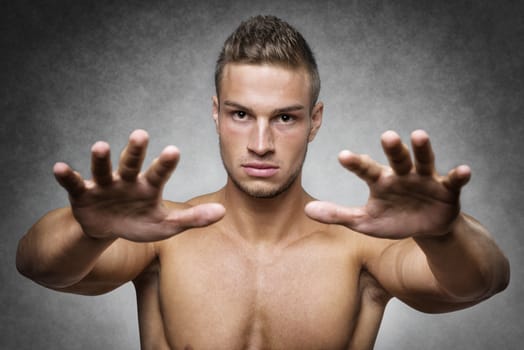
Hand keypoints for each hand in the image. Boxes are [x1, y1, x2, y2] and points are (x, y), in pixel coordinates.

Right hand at [53, 130, 224, 241]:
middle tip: (141, 134)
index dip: (165, 163)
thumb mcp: (166, 225)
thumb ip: (193, 218)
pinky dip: (66, 176)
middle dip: (135, 150)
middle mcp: (127, 180)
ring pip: (103, 169)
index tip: (173, 150)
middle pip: (132, 163)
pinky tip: (58, 168)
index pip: (159, 173)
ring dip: (101, 159)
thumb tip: (223, 212)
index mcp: (149, 186)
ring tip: (100, 146)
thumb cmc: (140, 223)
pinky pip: (73, 183)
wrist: (108, 230)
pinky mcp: (82, 194)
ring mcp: (104, 185)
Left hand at [305, 130, 470, 238]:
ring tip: (418, 135)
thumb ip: (338, 214)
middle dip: (392, 148)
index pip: (366, 169)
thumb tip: (306, 210)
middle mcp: (402, 175)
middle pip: (396, 158)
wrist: (424, 228)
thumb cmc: (392, 219)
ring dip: (422, 149)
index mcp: (380, 181)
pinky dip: (458, 175)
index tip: (342, 156)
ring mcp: (425, 179)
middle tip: (386, 136)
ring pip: (423, 161)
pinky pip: (453, 181)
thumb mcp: (364, 221)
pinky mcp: (447, 189)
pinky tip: (463, 170)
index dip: (356, 163)